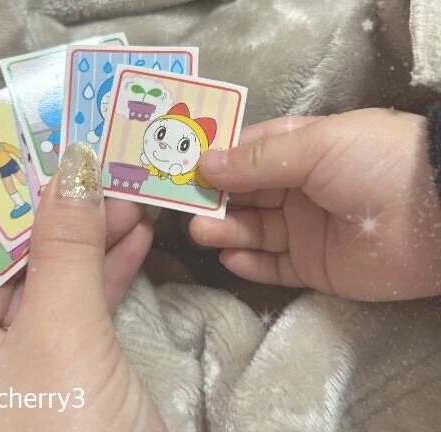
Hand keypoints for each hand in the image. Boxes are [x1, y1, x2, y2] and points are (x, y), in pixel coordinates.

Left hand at [0, 143, 164, 428]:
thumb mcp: (61, 347)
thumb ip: (65, 253)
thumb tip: (74, 174)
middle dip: (30, 218)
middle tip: (62, 167)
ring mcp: (3, 373)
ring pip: (33, 286)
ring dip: (78, 241)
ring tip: (113, 195)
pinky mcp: (54, 375)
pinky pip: (69, 310)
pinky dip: (100, 274)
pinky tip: (128, 237)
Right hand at [190, 108, 440, 300]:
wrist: (438, 217)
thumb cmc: (374, 161)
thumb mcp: (315, 146)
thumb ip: (258, 159)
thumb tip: (205, 163)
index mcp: (301, 150)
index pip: (247, 153)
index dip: (215, 160)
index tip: (181, 167)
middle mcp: (299, 189)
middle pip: (245, 194)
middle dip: (215, 199)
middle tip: (186, 208)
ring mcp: (305, 230)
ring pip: (254, 230)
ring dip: (226, 230)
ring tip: (202, 232)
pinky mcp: (313, 267)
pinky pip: (274, 266)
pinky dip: (250, 264)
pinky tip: (231, 258)